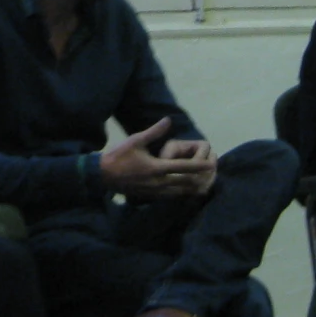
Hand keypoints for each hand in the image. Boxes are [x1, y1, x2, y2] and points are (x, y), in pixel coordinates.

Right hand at [99, 119, 217, 200]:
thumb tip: (168, 120)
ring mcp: (156, 192)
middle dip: (202, 178)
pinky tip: (190, 188)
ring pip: (182, 192)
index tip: (212, 163)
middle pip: (188, 183)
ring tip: (206, 181)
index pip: (185, 167)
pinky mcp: (152, 196)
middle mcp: (160, 182)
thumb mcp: (136, 140)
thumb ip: (154, 131)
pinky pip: (174, 196)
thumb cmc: (119, 156)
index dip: (200, 166)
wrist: (102, 176)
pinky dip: (185, 192)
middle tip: (212, 172)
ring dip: (195, 187)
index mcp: (157, 168)